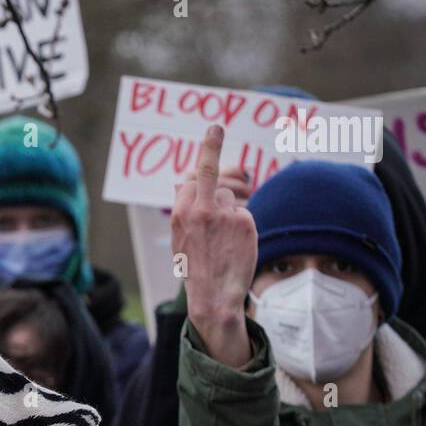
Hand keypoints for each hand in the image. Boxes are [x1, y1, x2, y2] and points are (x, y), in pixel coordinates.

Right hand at [171, 124, 256, 367]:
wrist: (212, 296)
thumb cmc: (195, 268)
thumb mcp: (179, 237)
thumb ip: (186, 210)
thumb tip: (188, 183)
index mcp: (180, 210)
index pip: (195, 175)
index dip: (208, 152)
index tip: (215, 129)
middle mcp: (200, 207)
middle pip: (215, 179)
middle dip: (219, 160)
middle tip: (219, 135)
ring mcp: (223, 213)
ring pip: (232, 198)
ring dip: (231, 212)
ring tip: (224, 239)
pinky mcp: (244, 221)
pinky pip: (245, 213)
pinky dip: (243, 226)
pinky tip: (236, 245)